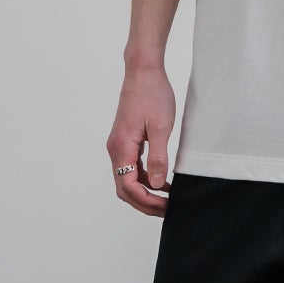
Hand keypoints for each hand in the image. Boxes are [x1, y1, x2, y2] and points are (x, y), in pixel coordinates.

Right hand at [108, 64, 176, 216]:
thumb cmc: (152, 95)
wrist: (143, 72)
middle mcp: (115, 149)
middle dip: (144, 203)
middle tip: (167, 209)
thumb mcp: (161, 127)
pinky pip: (132, 168)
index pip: (128, 186)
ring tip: (167, 200)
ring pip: (127, 180)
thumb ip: (158, 157)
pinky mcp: (126, 142)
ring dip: (145, 193)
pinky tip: (162, 182)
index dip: (146, 201)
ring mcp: (119, 146)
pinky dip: (145, 179)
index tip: (166, 206)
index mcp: (121, 147)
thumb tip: (156, 184)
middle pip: (124, 188)